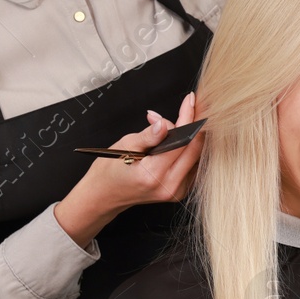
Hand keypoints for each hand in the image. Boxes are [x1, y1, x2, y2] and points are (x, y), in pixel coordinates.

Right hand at [54, 91, 203, 245]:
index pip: (181, 141)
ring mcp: (176, 192)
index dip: (187, 118)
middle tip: (187, 107)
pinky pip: (192, 165)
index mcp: (153, 175)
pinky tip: (175, 140)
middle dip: (192, 125)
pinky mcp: (179, 192)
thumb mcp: (124, 145)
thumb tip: (164, 123)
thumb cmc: (110, 171)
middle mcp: (169, 186)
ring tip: (174, 124)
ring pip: (196, 157)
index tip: (189, 102)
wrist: (103, 196)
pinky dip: (187, 149)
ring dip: (189, 137)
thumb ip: (148, 135)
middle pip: (194, 150)